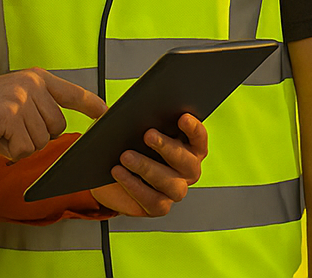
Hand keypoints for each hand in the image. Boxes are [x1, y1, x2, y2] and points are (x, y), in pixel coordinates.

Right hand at [0, 68, 106, 160]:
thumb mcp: (10, 101)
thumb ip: (35, 109)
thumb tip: (56, 130)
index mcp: (35, 79)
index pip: (71, 92)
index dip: (91, 104)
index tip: (106, 113)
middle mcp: (32, 84)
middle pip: (57, 128)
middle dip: (33, 138)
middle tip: (5, 130)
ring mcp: (22, 98)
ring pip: (40, 142)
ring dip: (17, 146)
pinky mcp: (11, 115)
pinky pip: (22, 149)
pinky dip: (6, 152)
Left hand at [90, 113, 207, 217]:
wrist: (112, 172)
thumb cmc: (129, 144)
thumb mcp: (131, 126)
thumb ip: (132, 115)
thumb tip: (122, 105)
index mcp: (189, 146)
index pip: (199, 138)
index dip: (194, 129)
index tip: (182, 117)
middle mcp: (187, 170)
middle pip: (188, 162)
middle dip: (168, 147)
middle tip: (148, 134)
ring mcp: (175, 190)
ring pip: (172, 184)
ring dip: (148, 168)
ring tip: (126, 156)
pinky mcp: (159, 207)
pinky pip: (153, 201)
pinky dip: (135, 186)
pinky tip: (119, 173)